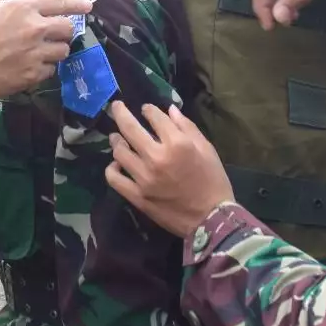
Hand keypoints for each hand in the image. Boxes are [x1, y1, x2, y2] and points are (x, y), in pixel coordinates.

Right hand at [0, 0, 92, 97]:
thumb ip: (21, 11)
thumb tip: (41, 15)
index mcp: (23, 7)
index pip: (59, 3)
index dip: (77, 5)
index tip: (89, 6)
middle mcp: (34, 27)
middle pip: (68, 28)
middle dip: (65, 32)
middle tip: (55, 36)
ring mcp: (35, 52)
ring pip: (63, 51)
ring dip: (55, 51)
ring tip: (38, 53)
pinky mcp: (33, 73)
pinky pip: (50, 70)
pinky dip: (43, 69)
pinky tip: (28, 67)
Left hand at [105, 102, 233, 238]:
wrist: (211, 218)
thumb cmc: (213, 181)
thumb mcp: (207, 149)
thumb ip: (187, 127)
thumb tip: (169, 110)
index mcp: (177, 144)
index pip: (154, 117)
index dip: (148, 110)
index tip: (146, 109)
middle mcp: (156, 157)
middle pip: (129, 128)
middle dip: (121, 113)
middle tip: (116, 107)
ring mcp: (144, 178)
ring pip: (119, 152)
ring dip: (116, 141)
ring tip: (117, 138)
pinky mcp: (137, 196)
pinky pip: (114, 178)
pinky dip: (112, 169)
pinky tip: (116, 164)